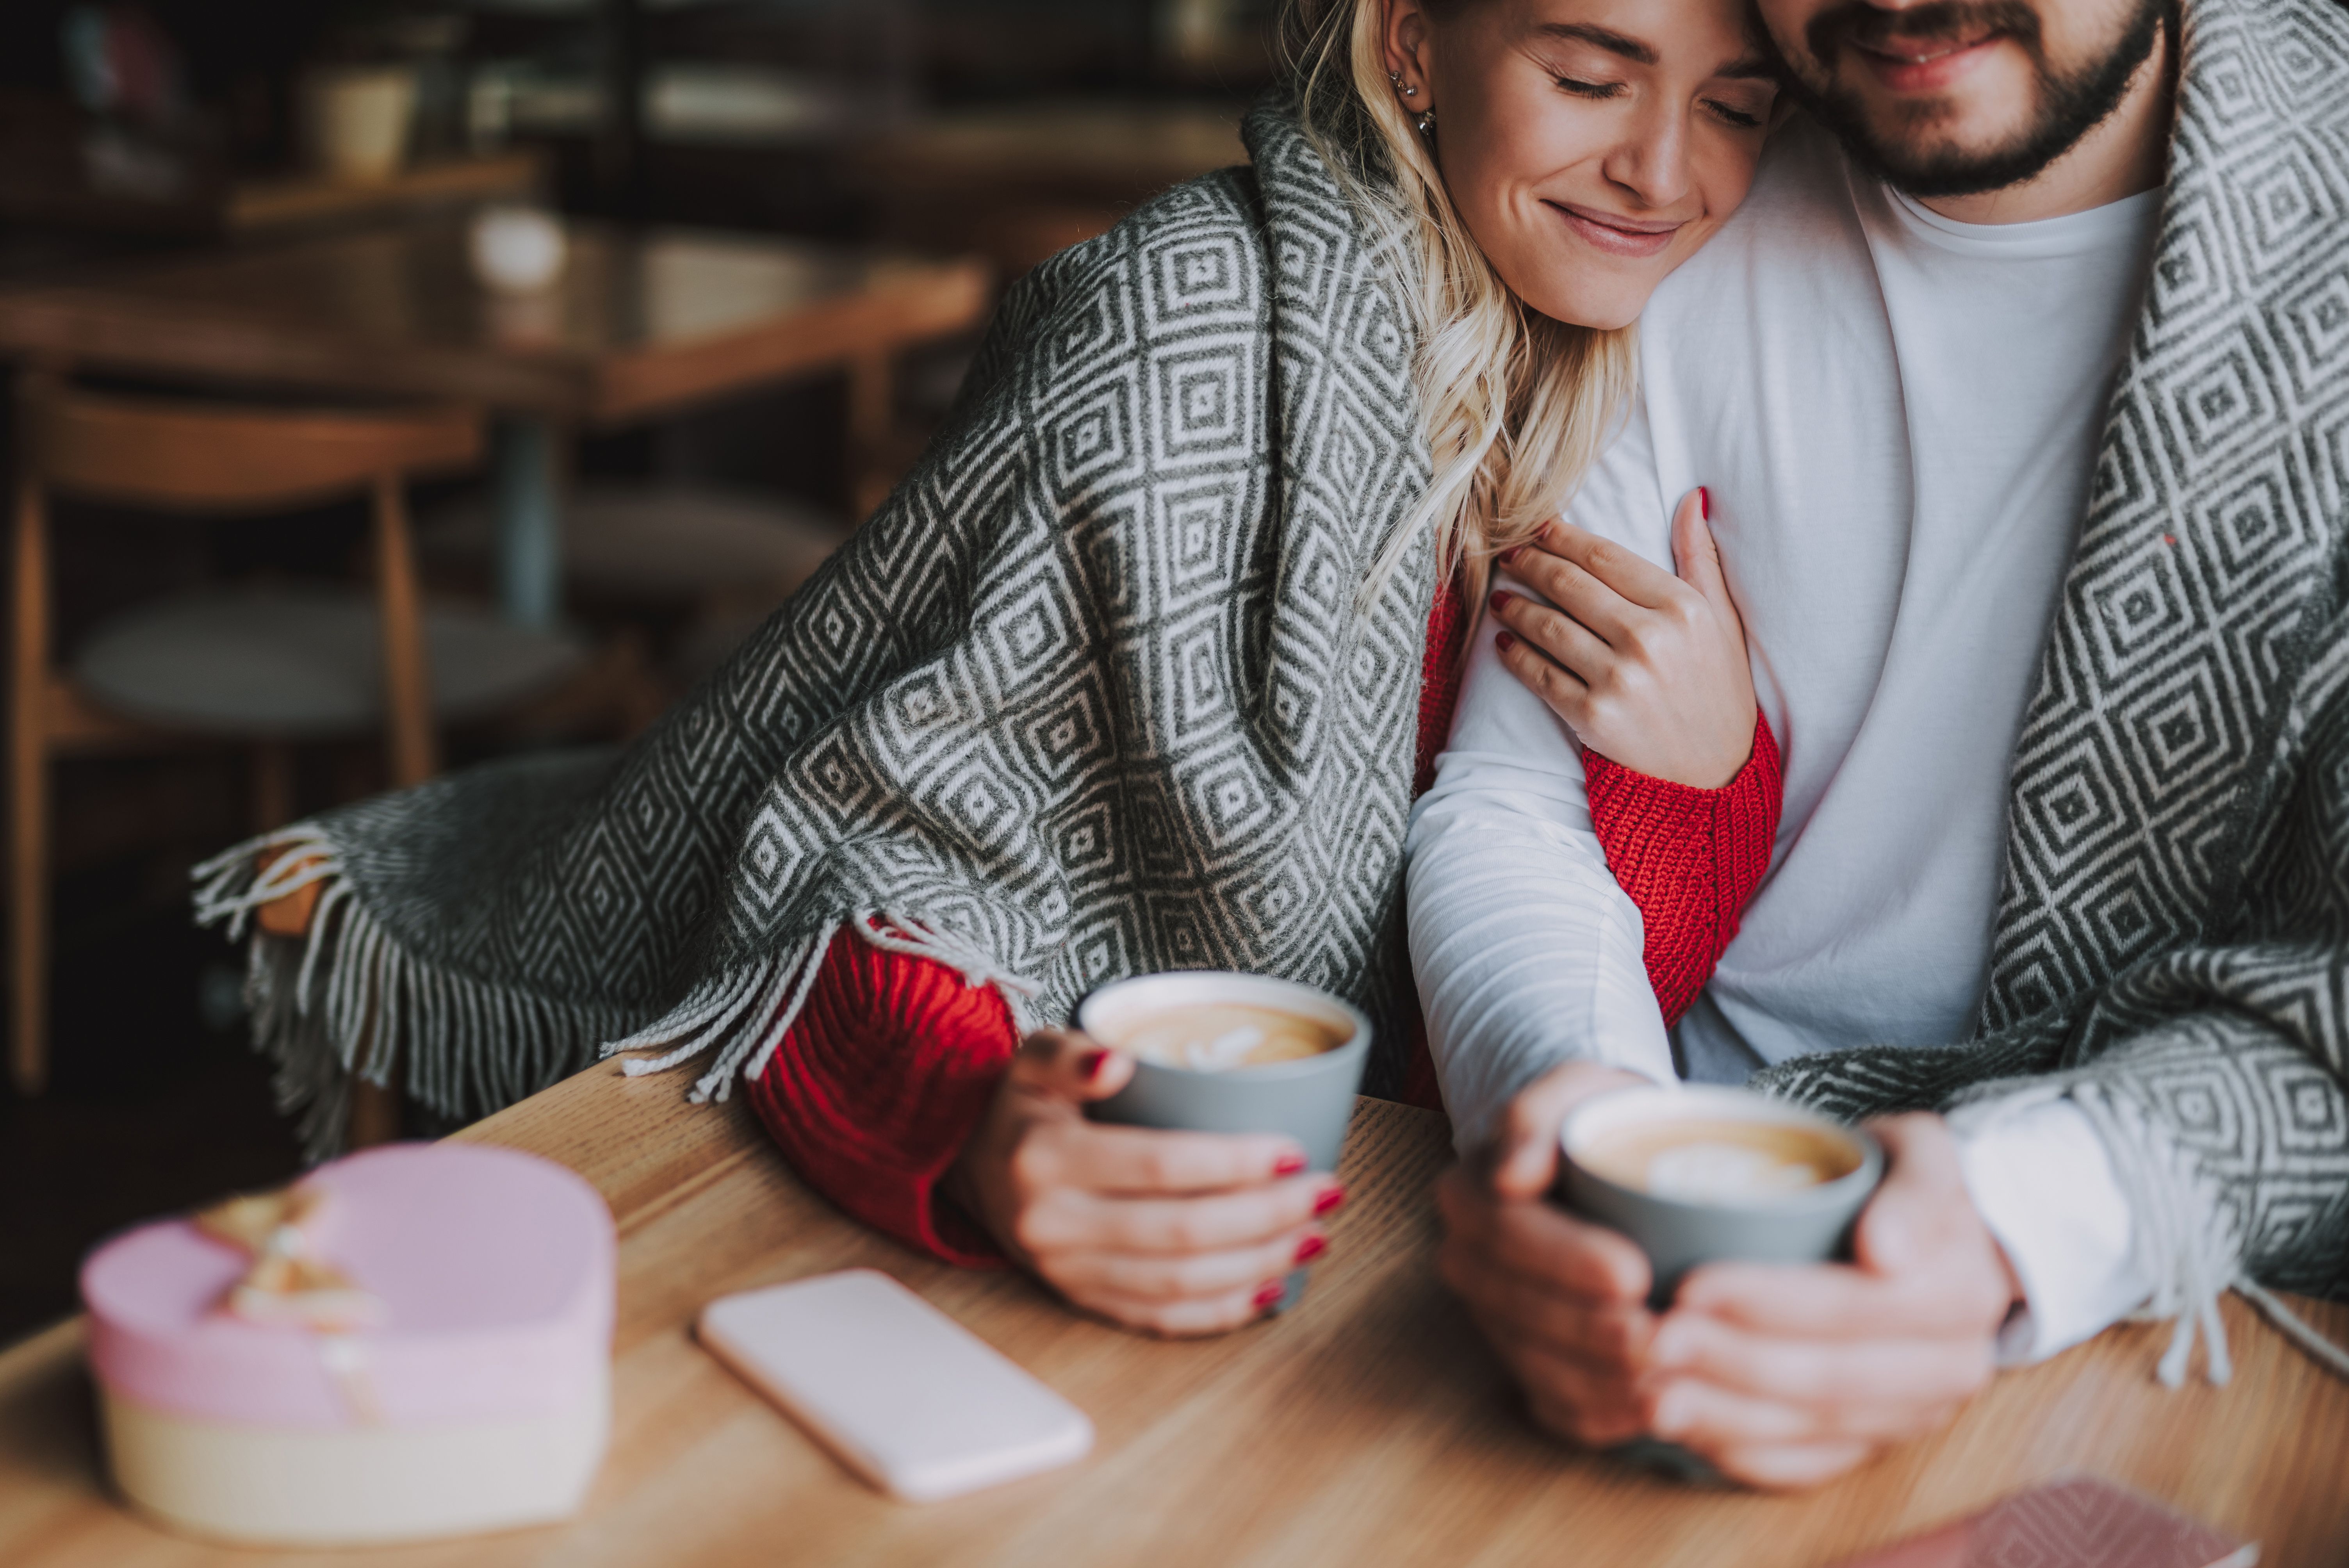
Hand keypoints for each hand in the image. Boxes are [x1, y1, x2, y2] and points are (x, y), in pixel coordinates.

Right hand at [948, 1028, 1341, 1336]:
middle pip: (1181, 1232)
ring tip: (1313, 1237)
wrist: (966, 1164)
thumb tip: (1119, 1063)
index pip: (1159, 1165)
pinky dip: (1219, 1311)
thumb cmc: (1022, 1104)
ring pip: (1178, 1283)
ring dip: (1257, 1265)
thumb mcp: (1033, 1057)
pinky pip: (1158, 1318)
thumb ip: (1072, 1054)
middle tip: (1325, 1193)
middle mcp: (1053, 1225)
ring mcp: (1066, 1271)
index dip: (1233, 1163)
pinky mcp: (1079, 1299)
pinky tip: (1269, 1289)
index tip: (1292, 1150)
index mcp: (1044, 1159)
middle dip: (1266, 1217)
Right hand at [1435, 1060, 1659, 1446]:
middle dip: (1590, 1330)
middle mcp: (1467, 1258)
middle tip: (1660, 1334)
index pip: (1509, 1232)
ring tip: (1663, 1380)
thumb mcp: (1574, 1089)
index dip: (1568, 1260)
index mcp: (1468, 1193)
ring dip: (1597, 1380)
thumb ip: (1535, 1114)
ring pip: (1532, 1362)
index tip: (1635, 1271)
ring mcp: (1492, 1314)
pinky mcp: (1523, 1356)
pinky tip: (1643, 1414)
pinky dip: (1594, 1416)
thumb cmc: (1595, 1120)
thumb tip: (1510, 1174)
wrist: (1604, 1156)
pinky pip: (1547, 1400)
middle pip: (1519, 1306)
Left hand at [1489, 489, 1755, 787]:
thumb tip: (1690, 499)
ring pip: (1548, 626)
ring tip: (1501, 597)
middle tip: (1508, 555)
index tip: (1539, 528)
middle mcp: (1649, 639)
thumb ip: (1701, 559)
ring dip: (1516, 607)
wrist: (1716, 775)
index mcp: (1681, 608)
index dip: (1564, 538)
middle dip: (1531, 564)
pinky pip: (1540, 675)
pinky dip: (1515, 656)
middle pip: (1570, 585)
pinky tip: (1503, 643)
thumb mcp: (1723, 621)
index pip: (1605, 557)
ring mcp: (1618, 679)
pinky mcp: (1592, 717)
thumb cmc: (1719, 691)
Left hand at [1640, 1114, 2019, 1488]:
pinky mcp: (1877, 1444)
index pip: (1854, 1306)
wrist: (1946, 1245)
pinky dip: (1743, 1453)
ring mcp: (1912, 1415)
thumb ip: (1917, 1190)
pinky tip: (1686, 1429)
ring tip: (1649, 1392)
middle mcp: (1947, 1369)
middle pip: (1827, 1377)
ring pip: (1811, 1429)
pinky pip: (1810, 1466)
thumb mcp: (1923, 1153)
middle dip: (1730, 1362)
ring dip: (1723, 1416)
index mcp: (1959, 1294)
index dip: (1769, 1301)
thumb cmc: (1908, 1184)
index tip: (1692, 1284)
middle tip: (1650, 1339)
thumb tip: (1885, 1250)